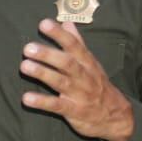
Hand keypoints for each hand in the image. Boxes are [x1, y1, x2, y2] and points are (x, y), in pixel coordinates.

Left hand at [19, 20, 133, 140]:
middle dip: (48, 54)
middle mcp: (85, 76)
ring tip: (24, 66)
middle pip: (67, 63)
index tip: (44, 24)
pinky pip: (57, 106)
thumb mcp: (91, 63)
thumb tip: (67, 23)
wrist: (117, 116)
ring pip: (61, 82)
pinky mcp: (75, 111)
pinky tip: (26, 98)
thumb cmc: (97, 85)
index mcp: (88, 63)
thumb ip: (78, 43)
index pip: (74, 45)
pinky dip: (42, 102)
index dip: (59, 35)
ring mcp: (80, 94)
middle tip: (28, 48)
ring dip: (43, 74)